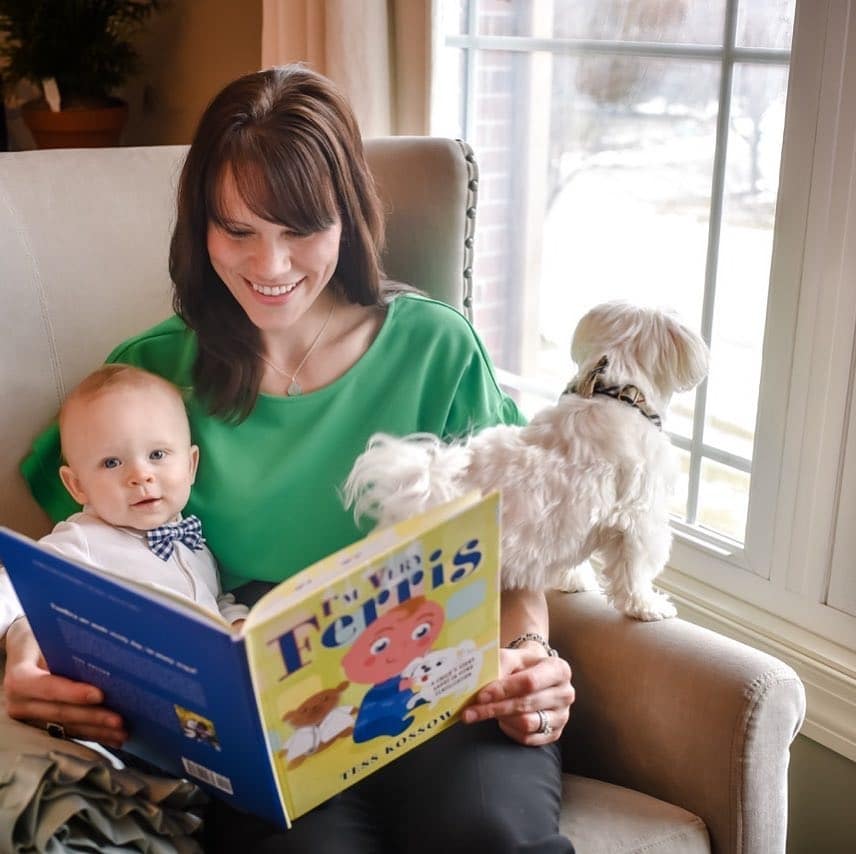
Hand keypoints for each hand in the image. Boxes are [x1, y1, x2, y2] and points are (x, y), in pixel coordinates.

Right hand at [3, 618, 126, 746]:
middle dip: (92, 717)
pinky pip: (68, 732)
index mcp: (20, 678)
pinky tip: (112, 737)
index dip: (73, 693)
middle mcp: (20, 702)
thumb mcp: (47, 635)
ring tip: (121, 732)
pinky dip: (92, 734)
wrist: (24, 649)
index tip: (100, 695)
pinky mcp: (41, 725)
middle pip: (60, 713)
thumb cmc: (39, 637)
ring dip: (96, 731)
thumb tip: (107, 652)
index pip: (48, 687)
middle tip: (119, 720)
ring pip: (66, 727)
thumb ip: (67, 647)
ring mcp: (30, 717)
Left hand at [461, 647, 573, 745]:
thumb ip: (500, 665)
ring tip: (487, 712)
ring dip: (501, 718)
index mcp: (558, 669)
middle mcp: (565, 693)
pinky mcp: (555, 733)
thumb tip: (483, 685)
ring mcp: (562, 716)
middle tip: (469, 713)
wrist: (536, 674)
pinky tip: (501, 721)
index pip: (529, 682)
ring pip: (527, 724)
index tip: (481, 695)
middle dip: (494, 708)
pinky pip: (528, 738)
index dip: (504, 690)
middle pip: (526, 704)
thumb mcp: (513, 657)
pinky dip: (509, 730)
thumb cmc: (522, 664)